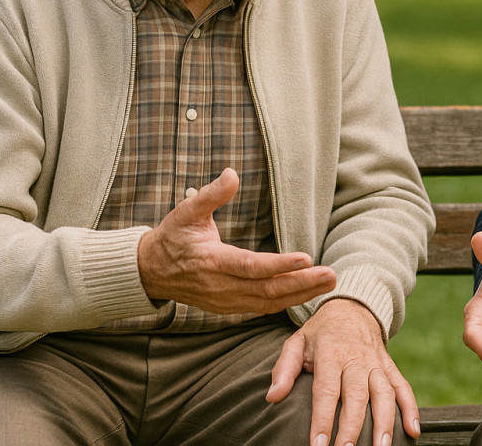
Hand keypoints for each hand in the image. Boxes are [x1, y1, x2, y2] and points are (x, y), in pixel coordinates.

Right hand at [137, 167, 336, 313]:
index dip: (278, 265)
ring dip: (300, 294)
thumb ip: (211, 194)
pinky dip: (286, 303)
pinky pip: (262, 308)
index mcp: (212, 261)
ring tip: (327, 283)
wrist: (151, 271)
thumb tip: (232, 173)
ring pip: (268, 303)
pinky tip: (307, 293)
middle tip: (330, 274)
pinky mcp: (229, 307)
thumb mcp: (186, 210)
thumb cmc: (173, 236)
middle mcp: (221, 286)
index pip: (251, 266)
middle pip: (267, 290)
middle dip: (301, 284)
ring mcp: (225, 301)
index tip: (306, 258)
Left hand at [266, 298, 420, 445]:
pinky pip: (403, 387)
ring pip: (384, 394)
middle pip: (357, 396)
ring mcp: (376, 363)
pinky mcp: (390, 367)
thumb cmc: (320, 332)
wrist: (352, 307)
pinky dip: (411, 408)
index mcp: (330, 353)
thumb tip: (272, 397)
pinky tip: (413, 431)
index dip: (323, 419)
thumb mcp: (296, 342)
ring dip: (385, 423)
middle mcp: (356, 359)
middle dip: (352, 428)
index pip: (326, 390)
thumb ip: (283, 369)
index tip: (318, 445)